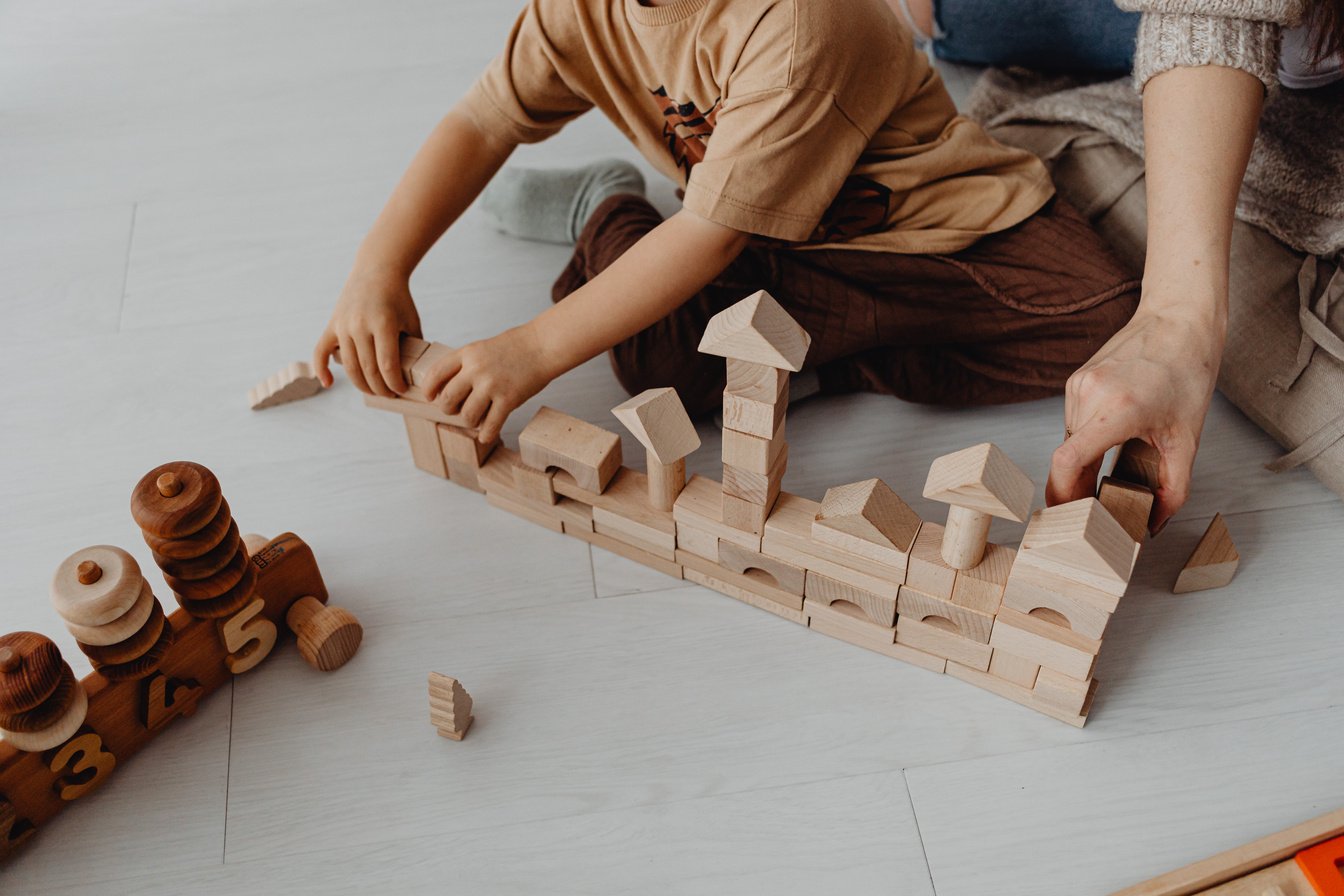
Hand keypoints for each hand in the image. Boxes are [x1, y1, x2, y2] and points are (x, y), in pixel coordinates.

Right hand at [313, 267, 422, 396]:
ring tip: (373, 391)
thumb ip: (412, 346)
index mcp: (383, 324)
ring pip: (349, 365)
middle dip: (380, 388)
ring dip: (361, 384)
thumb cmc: (399, 299)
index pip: (387, 365)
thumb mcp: (411, 320)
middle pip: (368, 369)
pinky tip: (328, 383)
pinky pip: (321, 351)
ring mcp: (343, 325)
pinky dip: (321, 369)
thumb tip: (413, 374)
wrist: (377, 271)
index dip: (394, 383)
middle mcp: (360, 325)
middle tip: (390, 394)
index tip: (401, 390)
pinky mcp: (332, 324)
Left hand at [420, 323, 559, 443]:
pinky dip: (486, 434)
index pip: (436, 373)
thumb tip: (448, 389)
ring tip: (477, 419)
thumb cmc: (515, 347)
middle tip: (455, 410)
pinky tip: (485, 436)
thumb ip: (465, 365)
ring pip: (467, 416)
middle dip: (448, 409)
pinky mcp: (509, 400)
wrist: (543, 346)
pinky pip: (491, 425)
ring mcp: (492, 385)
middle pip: (448, 399)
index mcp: (467, 354)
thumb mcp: (482, 348)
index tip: (430, 397)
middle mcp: (476, 369)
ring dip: (469, 421)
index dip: (429, 389)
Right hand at [1046, 305, 1223, 533]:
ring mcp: (1077, 386)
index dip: (1062, 495)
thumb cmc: (1188, 372)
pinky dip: (1087, 440)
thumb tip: (1154, 524)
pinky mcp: (1075, 380)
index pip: (1067, 462)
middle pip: (1066, 458)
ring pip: (1069, 441)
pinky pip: (1074, 423)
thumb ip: (1173, 488)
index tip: (1068, 516)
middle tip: (1098, 509)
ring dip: (1083, 463)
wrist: (1178, 321)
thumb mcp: (1187, 439)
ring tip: (1112, 470)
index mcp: (1117, 410)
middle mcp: (1089, 395)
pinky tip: (1112, 439)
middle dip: (1077, 488)